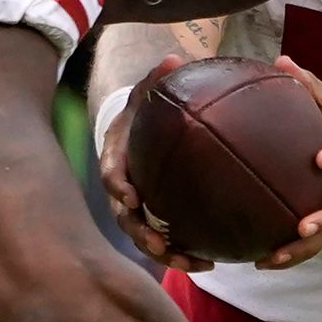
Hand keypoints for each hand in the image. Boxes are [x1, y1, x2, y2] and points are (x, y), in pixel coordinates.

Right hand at [100, 55, 215, 272]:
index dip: (118, 186)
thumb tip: (173, 56)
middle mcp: (122, 189)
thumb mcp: (145, 94)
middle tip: (160, 245)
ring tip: (194, 265)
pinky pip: (165, 242)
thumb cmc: (142, 113)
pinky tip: (210, 263)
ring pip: (145, 238)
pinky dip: (182, 254)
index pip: (112, 173)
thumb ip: (155, 80)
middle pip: (126, 218)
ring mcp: (136, 209)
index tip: (132, 197)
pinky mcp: (154, 220)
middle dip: (142, 234)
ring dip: (166, 254)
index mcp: (116, 157)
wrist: (136, 133)